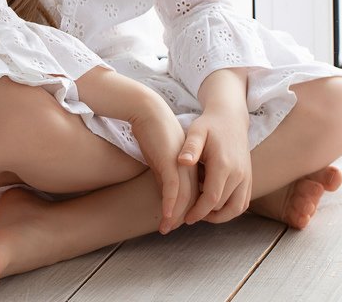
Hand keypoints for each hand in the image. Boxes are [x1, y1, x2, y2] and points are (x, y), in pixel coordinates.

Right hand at [129, 96, 199, 233]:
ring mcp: (183, 164)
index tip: (173, 223)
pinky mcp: (171, 161)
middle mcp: (192, 167)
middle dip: (180, 217)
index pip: (194, 195)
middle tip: (168, 229)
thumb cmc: (154, 133)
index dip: (185, 211)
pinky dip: (170, 203)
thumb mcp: (162, 160)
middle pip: (192, 200)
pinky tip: (165, 215)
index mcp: (193, 166)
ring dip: (174, 216)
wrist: (147, 111)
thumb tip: (166, 198)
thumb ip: (166, 177)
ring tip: (165, 228)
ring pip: (184, 197)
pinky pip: (173, 188)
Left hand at [177, 106, 251, 224]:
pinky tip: (214, 206)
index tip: (185, 218)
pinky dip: (230, 210)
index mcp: (223, 164)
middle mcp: (239, 173)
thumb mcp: (196, 131)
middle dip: (205, 215)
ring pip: (236, 209)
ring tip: (202, 214)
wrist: (231, 118)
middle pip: (222, 206)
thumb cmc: (209, 125)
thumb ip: (190, 147)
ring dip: (220, 216)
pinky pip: (243, 202)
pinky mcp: (249, 178)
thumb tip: (182, 161)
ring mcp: (246, 177)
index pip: (211, 198)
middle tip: (189, 216)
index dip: (198, 212)